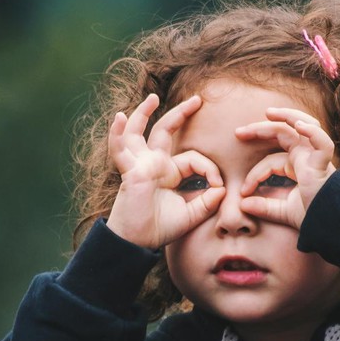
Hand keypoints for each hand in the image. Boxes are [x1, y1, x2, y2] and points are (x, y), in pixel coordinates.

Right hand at [106, 94, 224, 248]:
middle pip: (166, 131)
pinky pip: (120, 150)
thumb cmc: (160, 229)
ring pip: (139, 132)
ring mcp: (140, 165)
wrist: (138, 242)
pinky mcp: (130, 172)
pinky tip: (119, 118)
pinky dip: (117, 134)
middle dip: (181, 114)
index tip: (219, 186)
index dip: (210, 169)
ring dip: (143, 113)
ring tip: (152, 98)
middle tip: (197, 100)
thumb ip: (207, 202)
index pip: (193, 159)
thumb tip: (222, 189)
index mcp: (169, 173)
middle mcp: (154, 164)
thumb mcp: (191, 215)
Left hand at [235, 107, 335, 229]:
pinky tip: (298, 125)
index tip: (243, 192)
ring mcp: (316, 157)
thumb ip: (264, 207)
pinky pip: (322, 142)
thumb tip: (242, 205)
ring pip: (303, 126)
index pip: (270, 161)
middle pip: (283, 134)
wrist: (332, 226)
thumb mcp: (283, 212)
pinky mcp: (324, 164)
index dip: (254, 174)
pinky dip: (312, 132)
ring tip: (268, 113)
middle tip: (238, 133)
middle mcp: (306, 157)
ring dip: (286, 116)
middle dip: (260, 129)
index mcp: (298, 166)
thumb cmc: (313, 217)